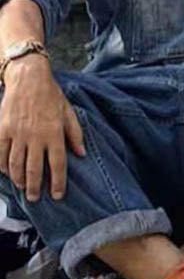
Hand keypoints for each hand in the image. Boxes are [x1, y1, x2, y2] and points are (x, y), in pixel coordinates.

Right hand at [0, 55, 84, 201]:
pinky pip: (0, 154)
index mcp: (54, 134)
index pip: (58, 165)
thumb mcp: (69, 113)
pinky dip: (3, 167)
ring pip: (16, 165)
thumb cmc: (51, 96)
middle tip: (36, 198)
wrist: (28, 79)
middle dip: (36, 187)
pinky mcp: (2, 130)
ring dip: (20, 180)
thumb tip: (81, 154)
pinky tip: (8, 173)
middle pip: (35, 169)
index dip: (58, 183)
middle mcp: (35, 136)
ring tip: (24, 188)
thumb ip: (75, 134)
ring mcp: (17, 134)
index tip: (58, 195)